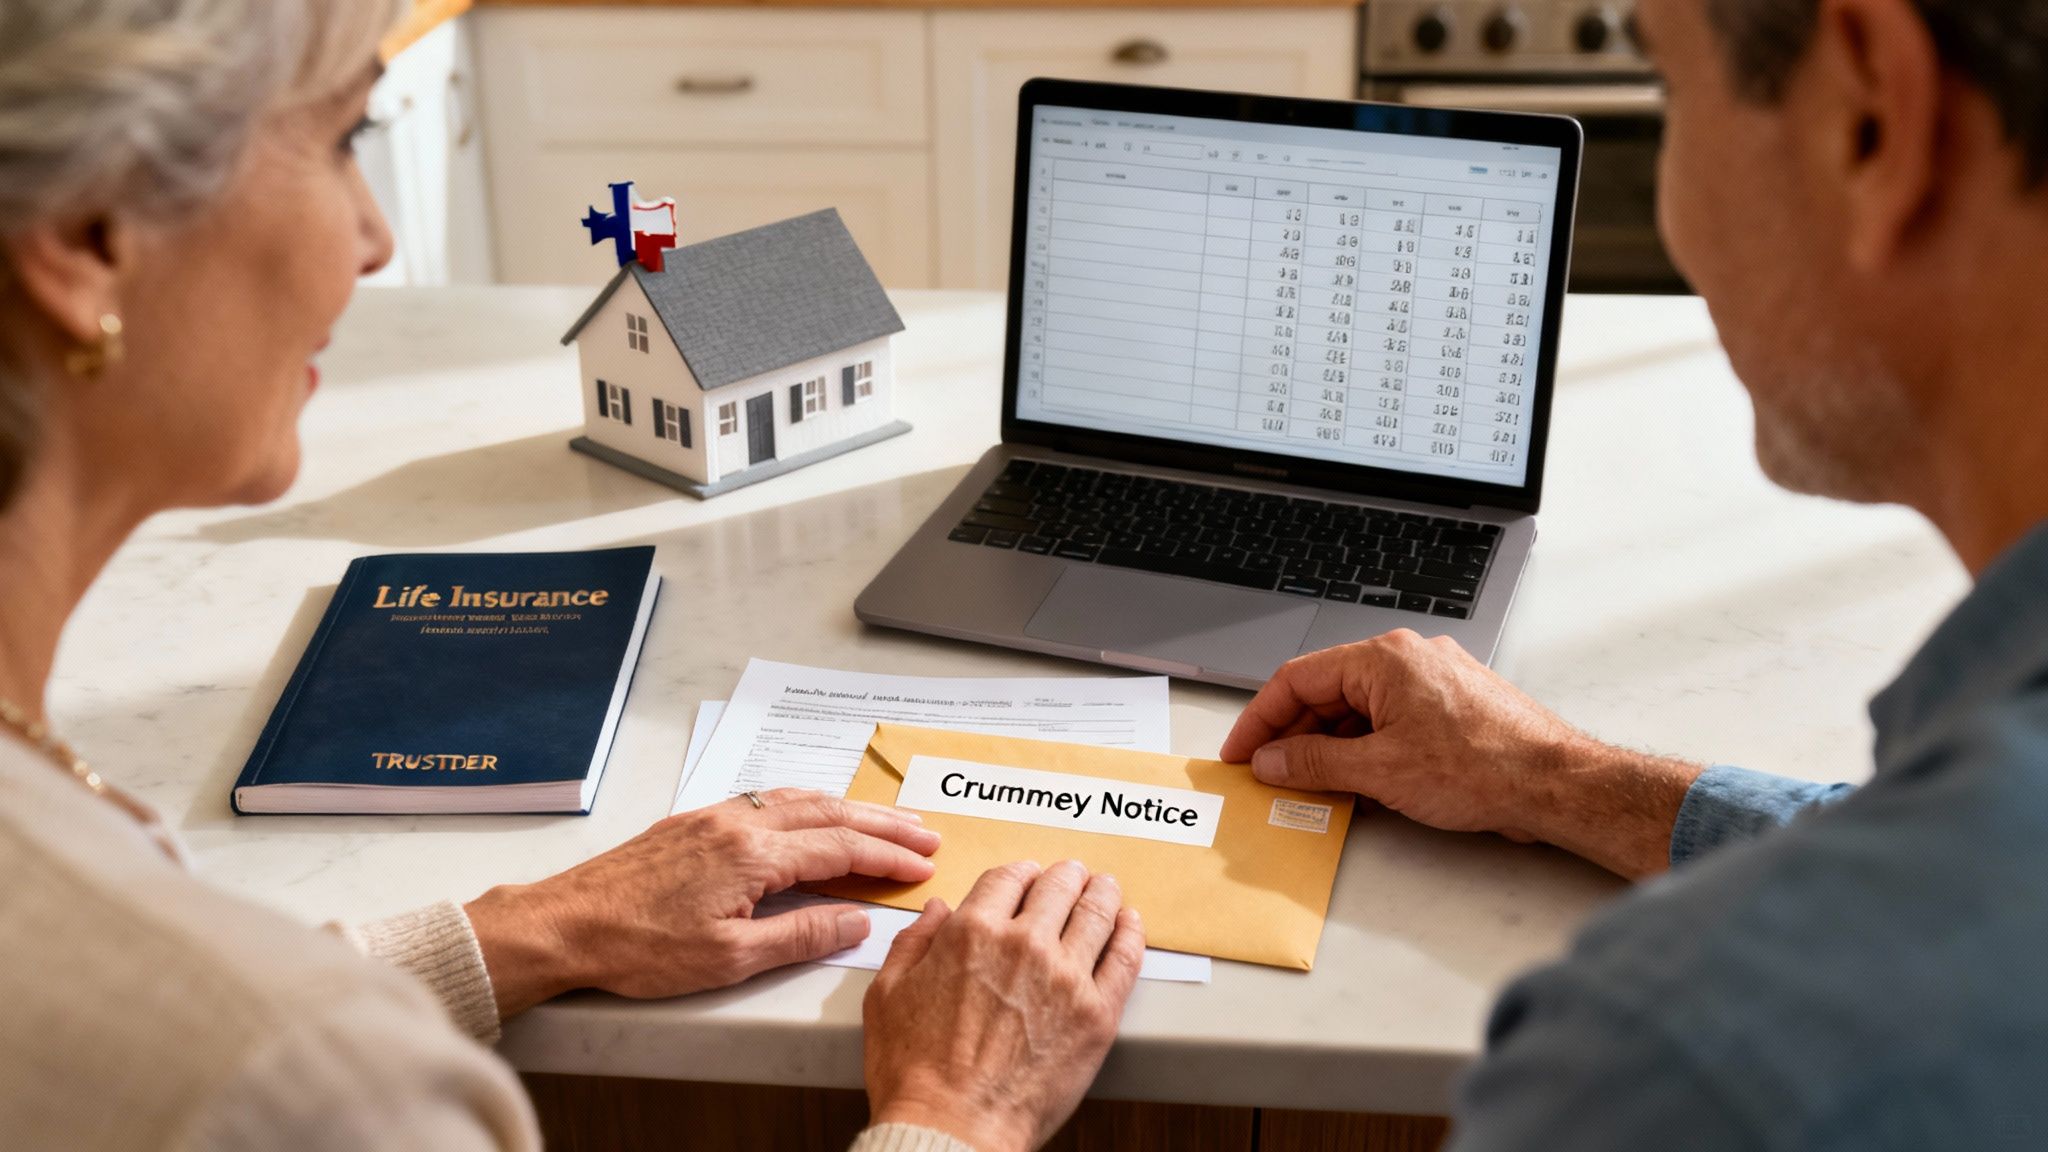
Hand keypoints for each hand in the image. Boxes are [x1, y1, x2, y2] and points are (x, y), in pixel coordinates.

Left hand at [465, 788, 940, 1015]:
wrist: (566, 924)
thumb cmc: (638, 947)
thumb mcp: (730, 958)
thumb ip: (801, 934)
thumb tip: (856, 920)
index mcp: (754, 855)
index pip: (842, 850)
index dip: (888, 858)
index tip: (922, 865)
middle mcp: (739, 823)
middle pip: (830, 814)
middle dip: (883, 825)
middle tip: (924, 834)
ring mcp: (714, 816)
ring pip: (799, 800)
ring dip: (849, 810)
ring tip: (884, 820)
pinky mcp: (693, 822)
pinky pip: (768, 799)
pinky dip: (808, 804)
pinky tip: (813, 813)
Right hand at [863, 861, 1144, 1151]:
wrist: (954, 1129)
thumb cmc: (916, 1074)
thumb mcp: (887, 996)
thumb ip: (912, 943)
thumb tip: (936, 911)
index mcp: (971, 932)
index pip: (1008, 878)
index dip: (1020, 873)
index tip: (1027, 876)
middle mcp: (1023, 944)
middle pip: (1058, 886)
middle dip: (1065, 876)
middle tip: (1072, 876)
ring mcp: (1066, 978)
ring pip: (1096, 912)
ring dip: (1101, 892)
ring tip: (1105, 889)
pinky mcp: (1097, 1014)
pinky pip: (1126, 957)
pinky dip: (1130, 932)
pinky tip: (1129, 924)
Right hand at [1219, 630, 1702, 879]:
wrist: (1557, 784)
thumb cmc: (1485, 767)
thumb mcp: (1379, 771)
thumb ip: (1314, 762)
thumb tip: (1273, 761)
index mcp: (1384, 659)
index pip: (1297, 679)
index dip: (1260, 719)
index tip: (1241, 752)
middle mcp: (1408, 658)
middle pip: (1327, 692)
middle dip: (1293, 735)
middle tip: (1268, 774)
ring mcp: (1434, 680)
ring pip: (1359, 708)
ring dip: (1330, 746)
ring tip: (1311, 786)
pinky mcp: (1453, 706)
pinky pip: (1391, 720)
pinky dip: (1366, 748)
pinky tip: (1359, 783)